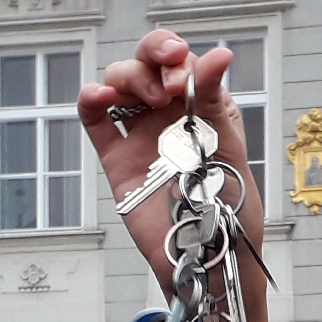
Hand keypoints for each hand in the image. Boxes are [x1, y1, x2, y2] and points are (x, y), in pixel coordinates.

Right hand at [78, 30, 278, 321]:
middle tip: (168, 79)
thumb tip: (220, 55)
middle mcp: (172, 120)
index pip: (186, 65)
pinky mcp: (118, 161)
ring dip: (128, 76)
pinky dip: (92, 99)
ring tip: (149, 99)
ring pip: (121, 83)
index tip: (185, 70)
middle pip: (149, 65)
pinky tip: (101, 98)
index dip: (180, 57)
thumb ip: (215, 105)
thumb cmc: (230, 218)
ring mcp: (142, 138)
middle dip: (154, 57)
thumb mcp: (229, 155)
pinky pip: (96, 120)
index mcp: (205, 112)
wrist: (207, 266)